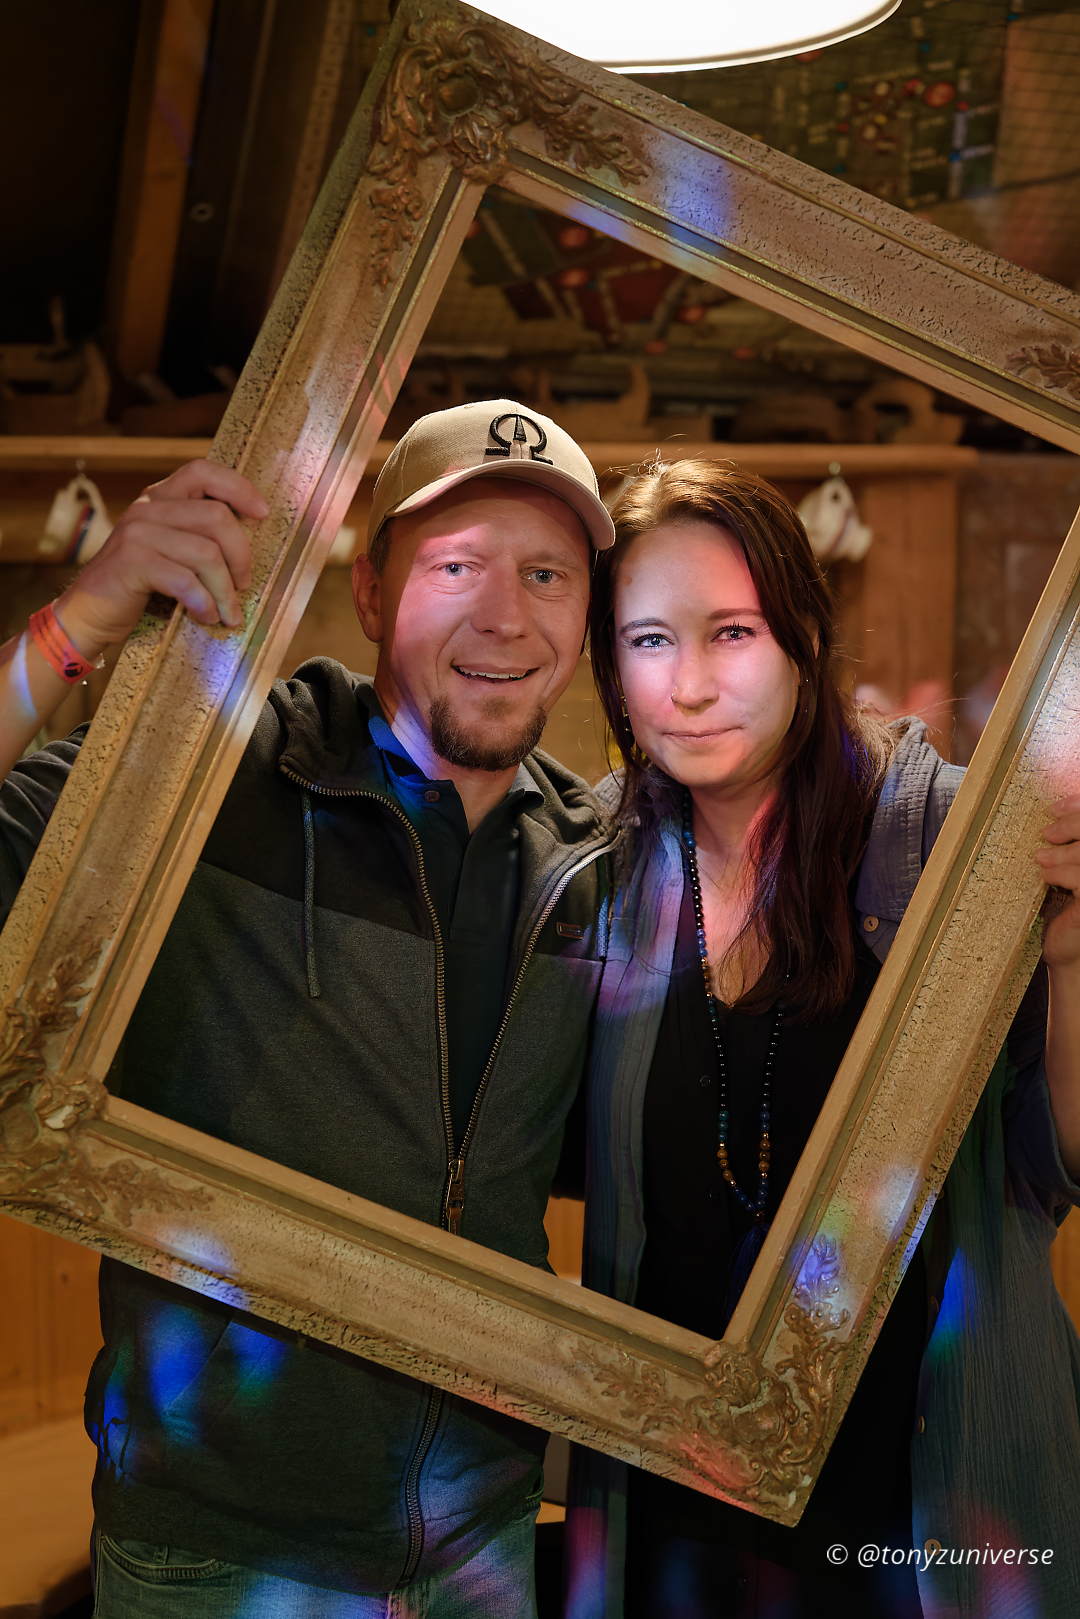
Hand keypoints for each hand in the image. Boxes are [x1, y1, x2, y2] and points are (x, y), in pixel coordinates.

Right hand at [53, 460, 268, 653]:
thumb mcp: (170, 551)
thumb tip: (250, 538)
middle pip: (217, 517)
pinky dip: (203, 603)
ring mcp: (137, 534)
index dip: (238, 488)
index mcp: (159, 498)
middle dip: (241, 556)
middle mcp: (148, 508)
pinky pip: (186, 581)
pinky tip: (204, 617)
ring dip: (225, 590)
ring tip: (226, 612)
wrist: (88, 613)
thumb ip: (198, 535)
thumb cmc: (139, 586)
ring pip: (207, 554)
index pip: (203, 472)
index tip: (262, 514)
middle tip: (243, 585)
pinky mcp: (131, 563)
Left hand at [1036, 796, 1079, 972]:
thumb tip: (1050, 811)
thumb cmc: (1063, 905)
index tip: (1053, 808)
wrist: (1065, 949)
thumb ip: (1064, 843)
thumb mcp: (1063, 868)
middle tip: (1047, 833)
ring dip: (1063, 852)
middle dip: (1073, 825)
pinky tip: (1046, 876)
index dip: (1079, 806)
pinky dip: (1063, 872)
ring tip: (1040, 857)